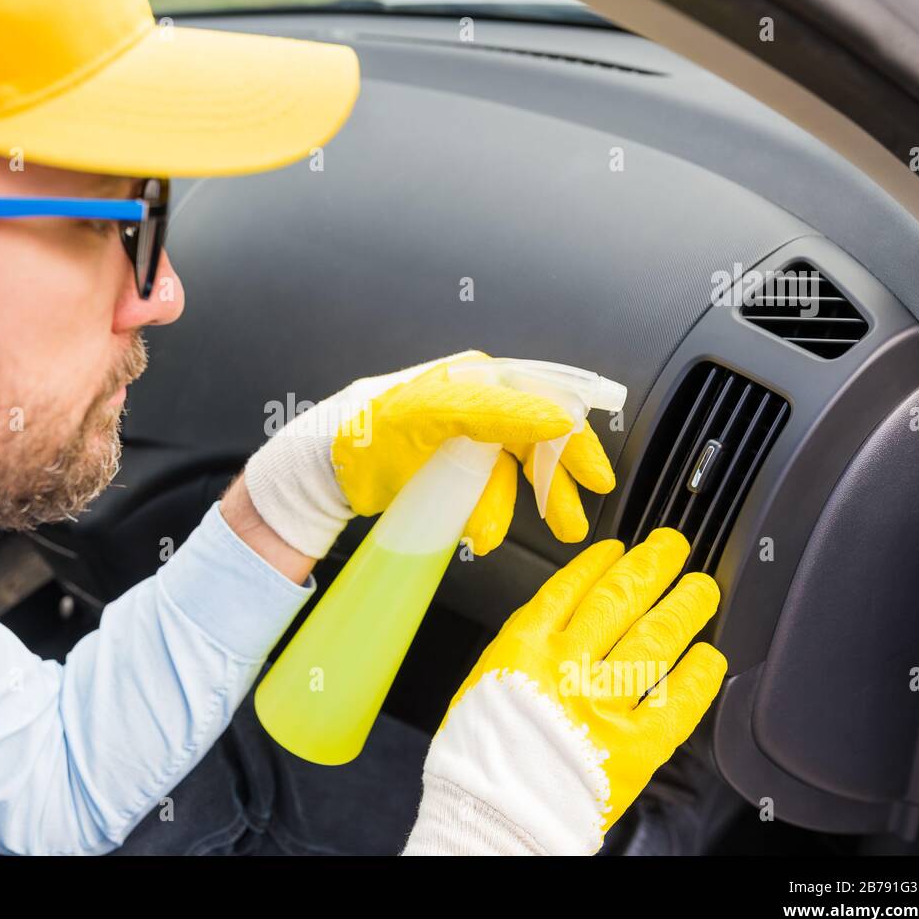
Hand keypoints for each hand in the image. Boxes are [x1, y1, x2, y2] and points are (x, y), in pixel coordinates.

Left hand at [243, 351, 614, 559]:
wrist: (322, 468)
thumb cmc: (368, 432)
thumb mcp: (432, 415)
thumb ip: (497, 411)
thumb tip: (558, 417)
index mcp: (479, 379)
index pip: (545, 405)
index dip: (575, 443)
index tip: (596, 480)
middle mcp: (478, 402)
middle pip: (537, 443)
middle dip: (555, 486)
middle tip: (570, 524)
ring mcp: (465, 436)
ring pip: (511, 474)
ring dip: (512, 508)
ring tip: (491, 539)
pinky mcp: (450, 467)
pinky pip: (486, 491)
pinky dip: (488, 514)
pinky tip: (478, 534)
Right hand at [402, 528, 727, 855]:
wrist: (486, 823)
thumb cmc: (475, 763)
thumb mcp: (482, 687)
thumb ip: (524, 655)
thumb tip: (562, 625)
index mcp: (522, 649)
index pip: (569, 588)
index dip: (600, 564)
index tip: (618, 548)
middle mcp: (566, 667)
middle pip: (619, 600)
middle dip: (650, 568)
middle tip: (672, 548)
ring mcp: (604, 705)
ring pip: (654, 639)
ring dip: (682, 608)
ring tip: (700, 588)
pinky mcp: (636, 748)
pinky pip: (676, 702)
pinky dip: (695, 676)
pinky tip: (708, 656)